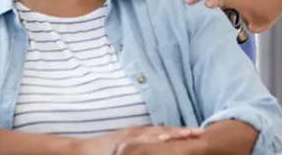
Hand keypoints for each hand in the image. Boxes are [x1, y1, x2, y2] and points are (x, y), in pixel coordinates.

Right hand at [75, 126, 202, 154]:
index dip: (181, 131)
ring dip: (172, 138)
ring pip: (156, 139)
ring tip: (188, 139)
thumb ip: (143, 139)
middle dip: (182, 134)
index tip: (199, 131)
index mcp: (138, 132)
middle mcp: (135, 135)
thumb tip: (164, 138)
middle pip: (163, 133)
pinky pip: (142, 146)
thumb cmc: (104, 149)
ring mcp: (129, 142)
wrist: (80, 152)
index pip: (164, 130)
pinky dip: (155, 143)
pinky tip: (165, 142)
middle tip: (201, 134)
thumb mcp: (125, 139)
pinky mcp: (122, 149)